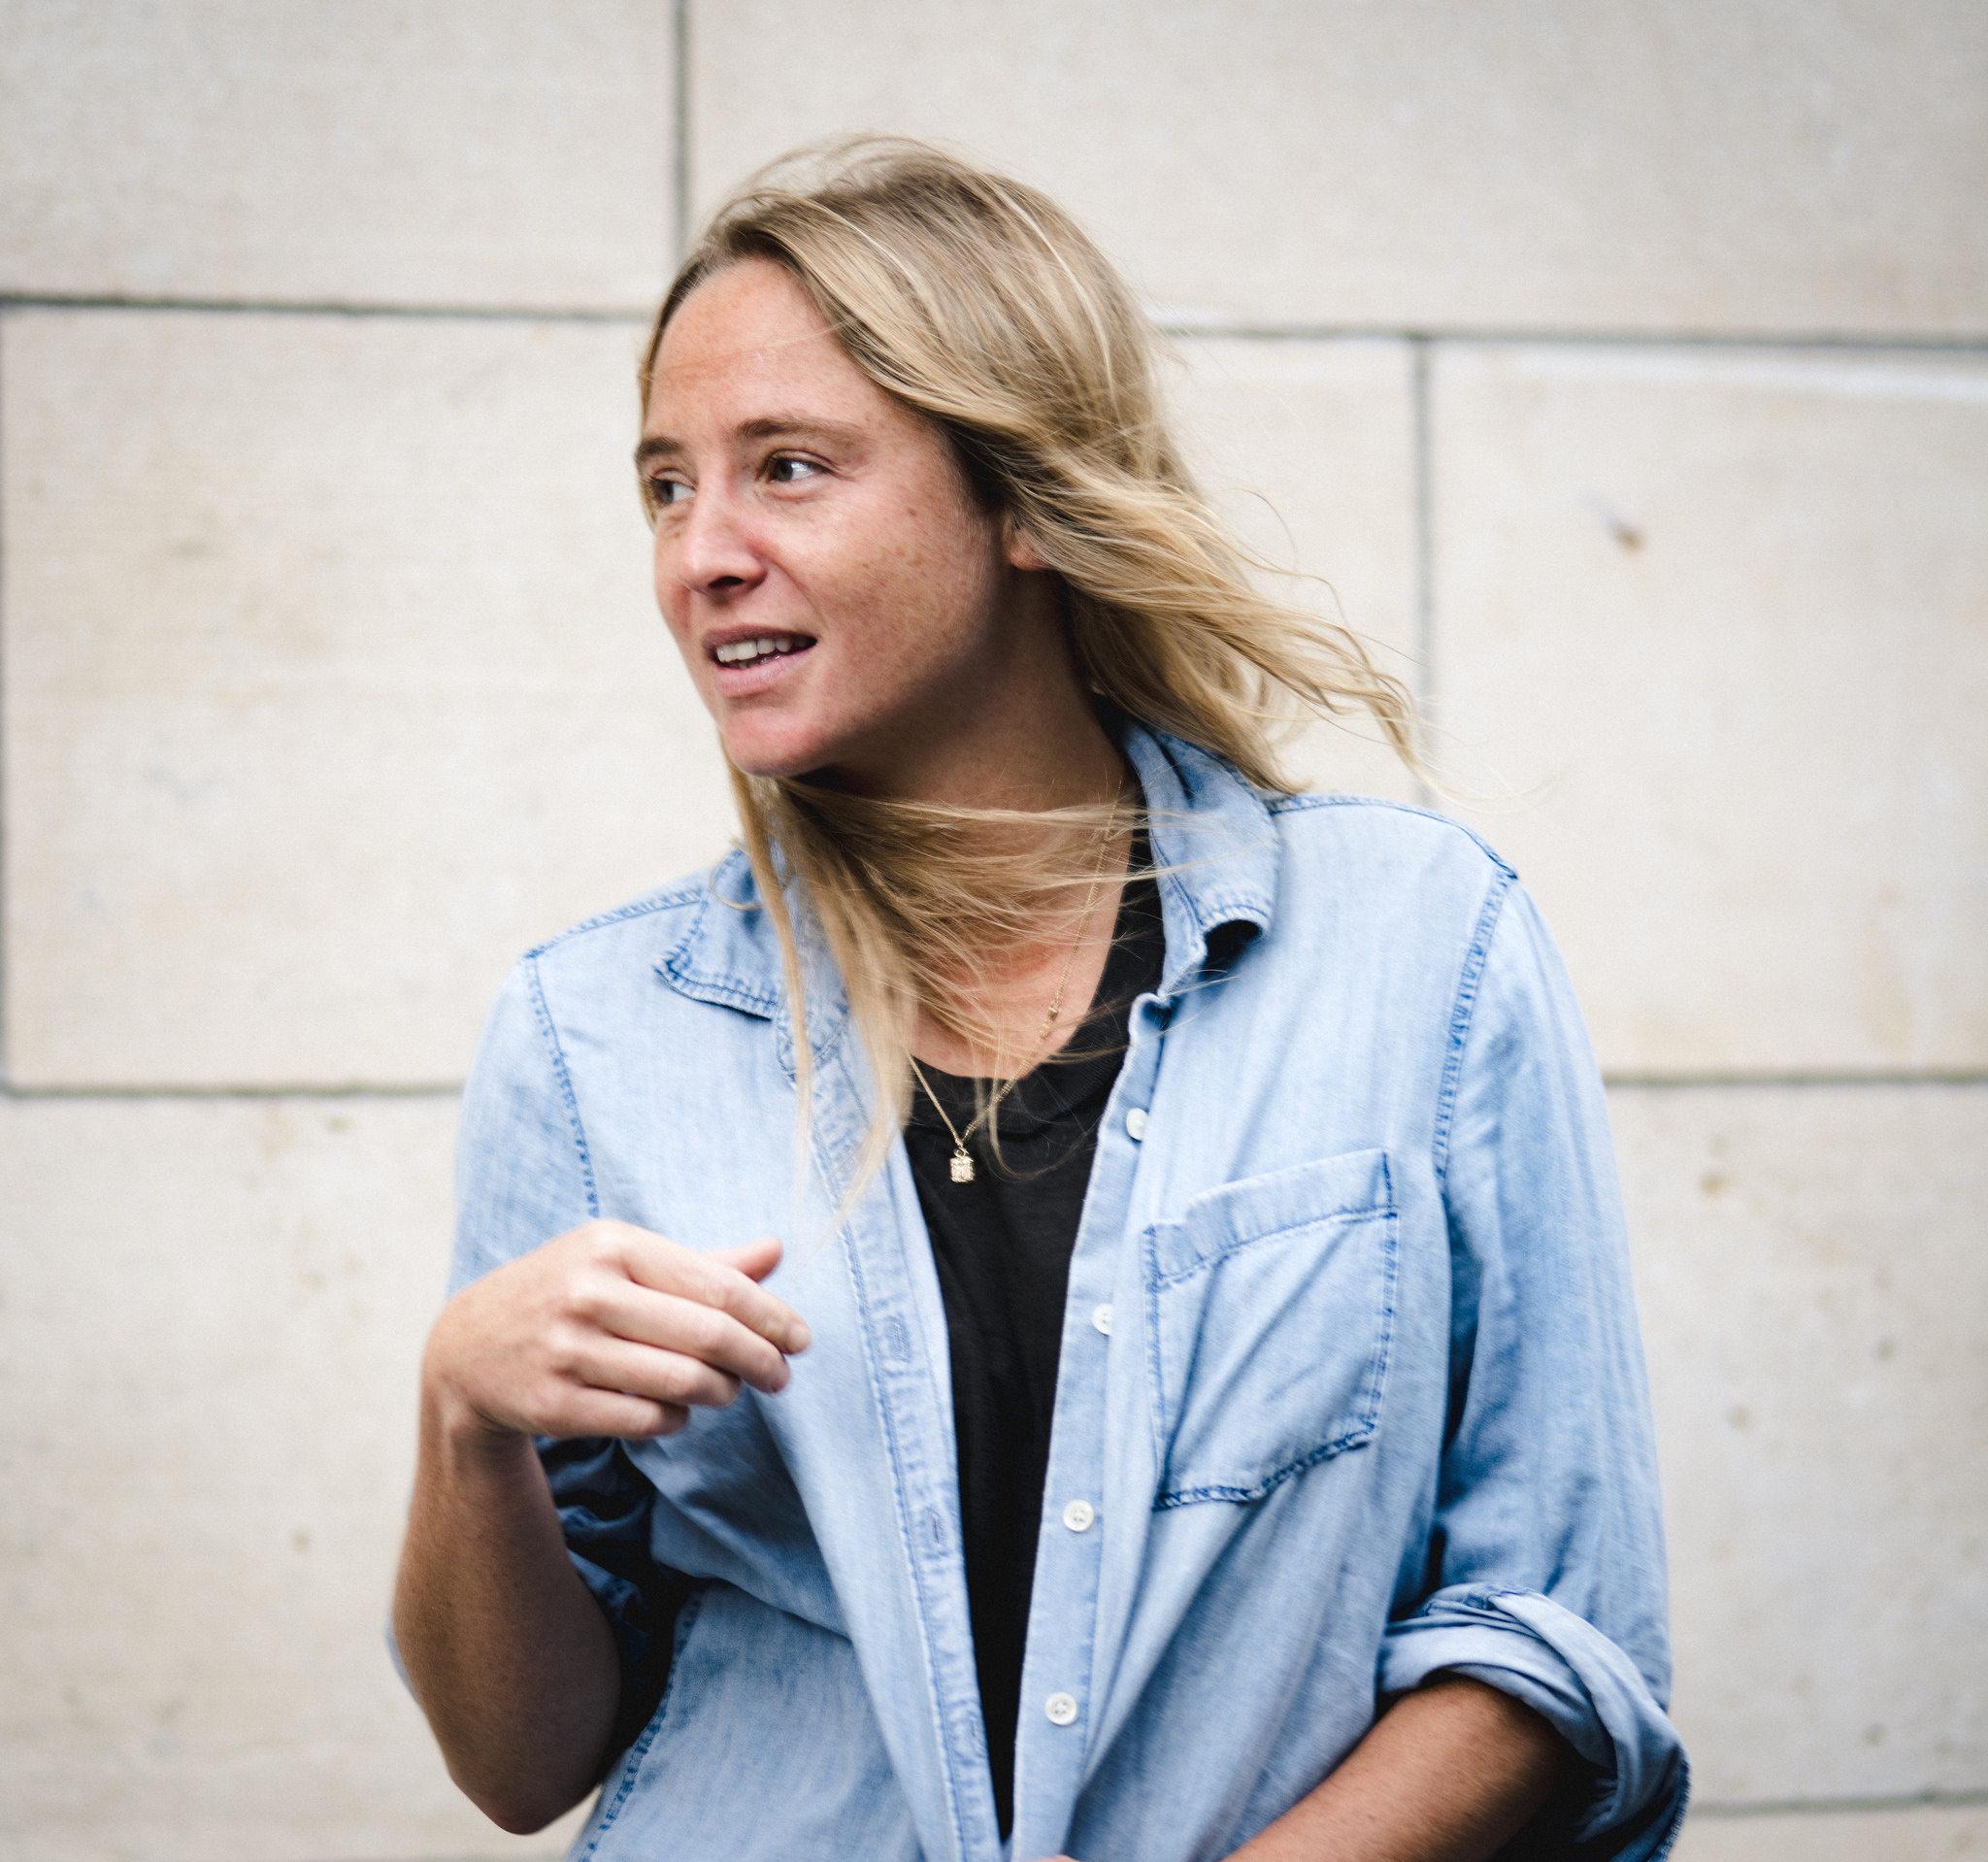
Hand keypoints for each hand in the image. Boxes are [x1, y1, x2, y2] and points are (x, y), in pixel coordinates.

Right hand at [422, 1222, 810, 1443]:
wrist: (465, 1350)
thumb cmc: (569, 1296)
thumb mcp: (624, 1262)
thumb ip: (702, 1262)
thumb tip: (777, 1250)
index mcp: (612, 1244)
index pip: (717, 1284)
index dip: (770, 1317)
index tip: (802, 1339)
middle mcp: (588, 1292)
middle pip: (708, 1336)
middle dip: (760, 1361)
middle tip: (781, 1377)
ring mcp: (567, 1350)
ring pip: (683, 1383)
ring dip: (722, 1393)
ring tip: (730, 1391)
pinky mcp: (555, 1404)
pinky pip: (648, 1420)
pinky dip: (679, 1420)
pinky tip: (680, 1410)